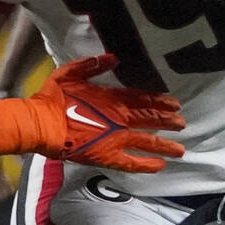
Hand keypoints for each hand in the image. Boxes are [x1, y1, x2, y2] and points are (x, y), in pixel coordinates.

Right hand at [0, 54, 184, 172]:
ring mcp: (115, 138)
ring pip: (147, 141)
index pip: (142, 99)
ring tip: (180, 149)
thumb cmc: (52, 98)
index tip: (174, 103)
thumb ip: (91, 65)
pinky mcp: (107, 155)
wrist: (42, 124)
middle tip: (182, 123)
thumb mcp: (69, 73)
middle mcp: (119, 118)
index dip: (158, 101)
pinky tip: (160, 166)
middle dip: (168, 121)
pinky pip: (131, 162)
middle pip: (150, 119)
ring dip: (165, 144)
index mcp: (111, 98)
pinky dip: (146, 164)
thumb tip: (113, 58)